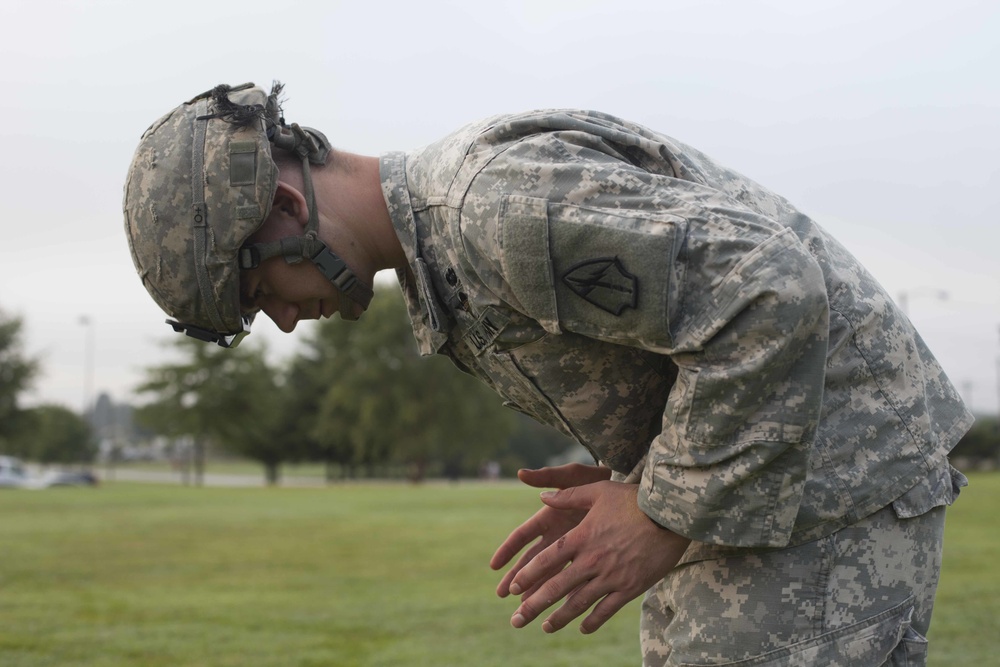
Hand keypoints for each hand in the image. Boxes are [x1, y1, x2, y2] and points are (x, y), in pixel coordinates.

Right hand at [490, 464, 611, 597]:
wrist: (624, 488)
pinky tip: (558, 607)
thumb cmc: (595, 477)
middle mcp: (557, 535)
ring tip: (525, 607)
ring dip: (538, 589)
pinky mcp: (588, 555)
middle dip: (518, 578)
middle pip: (532, 560)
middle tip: (503, 595)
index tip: (494, 566)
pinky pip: (575, 576)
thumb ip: (549, 477)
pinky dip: (566, 591)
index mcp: (548, 516)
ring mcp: (572, 547)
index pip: (522, 535)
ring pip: (550, 573)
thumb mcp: (572, 476)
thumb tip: (521, 473)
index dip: (508, 550)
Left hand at [499, 480, 690, 634]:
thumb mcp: (599, 491)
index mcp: (581, 538)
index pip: (547, 560)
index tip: (512, 588)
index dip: (528, 575)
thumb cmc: (634, 500)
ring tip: (544, 627)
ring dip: (559, 618)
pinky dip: (592, 621)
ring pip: (579, 603)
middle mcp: (592, 560)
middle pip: (556, 587)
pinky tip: (582, 628)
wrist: (670, 517)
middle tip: (517, 619)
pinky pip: (606, 610)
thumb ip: (568, 496)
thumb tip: (542, 496)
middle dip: (534, 606)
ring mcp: (610, 577)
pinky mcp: (629, 588)